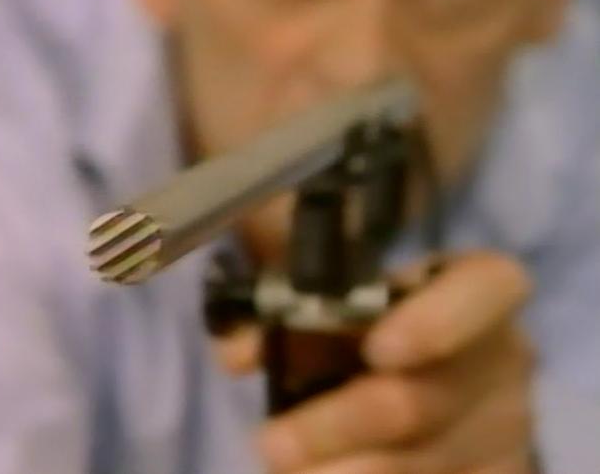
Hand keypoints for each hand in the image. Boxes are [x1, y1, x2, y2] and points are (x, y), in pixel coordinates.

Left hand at [216, 252, 535, 473]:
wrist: (434, 372)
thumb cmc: (378, 321)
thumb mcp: (345, 302)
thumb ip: (289, 313)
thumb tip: (236, 353)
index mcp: (480, 289)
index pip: (486, 289)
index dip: (437, 321)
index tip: (377, 350)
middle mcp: (504, 357)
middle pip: (423, 399)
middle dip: (338, 425)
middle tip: (272, 444)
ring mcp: (509, 427)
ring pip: (422, 464)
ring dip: (342, 473)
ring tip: (284, 469)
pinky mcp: (502, 473)